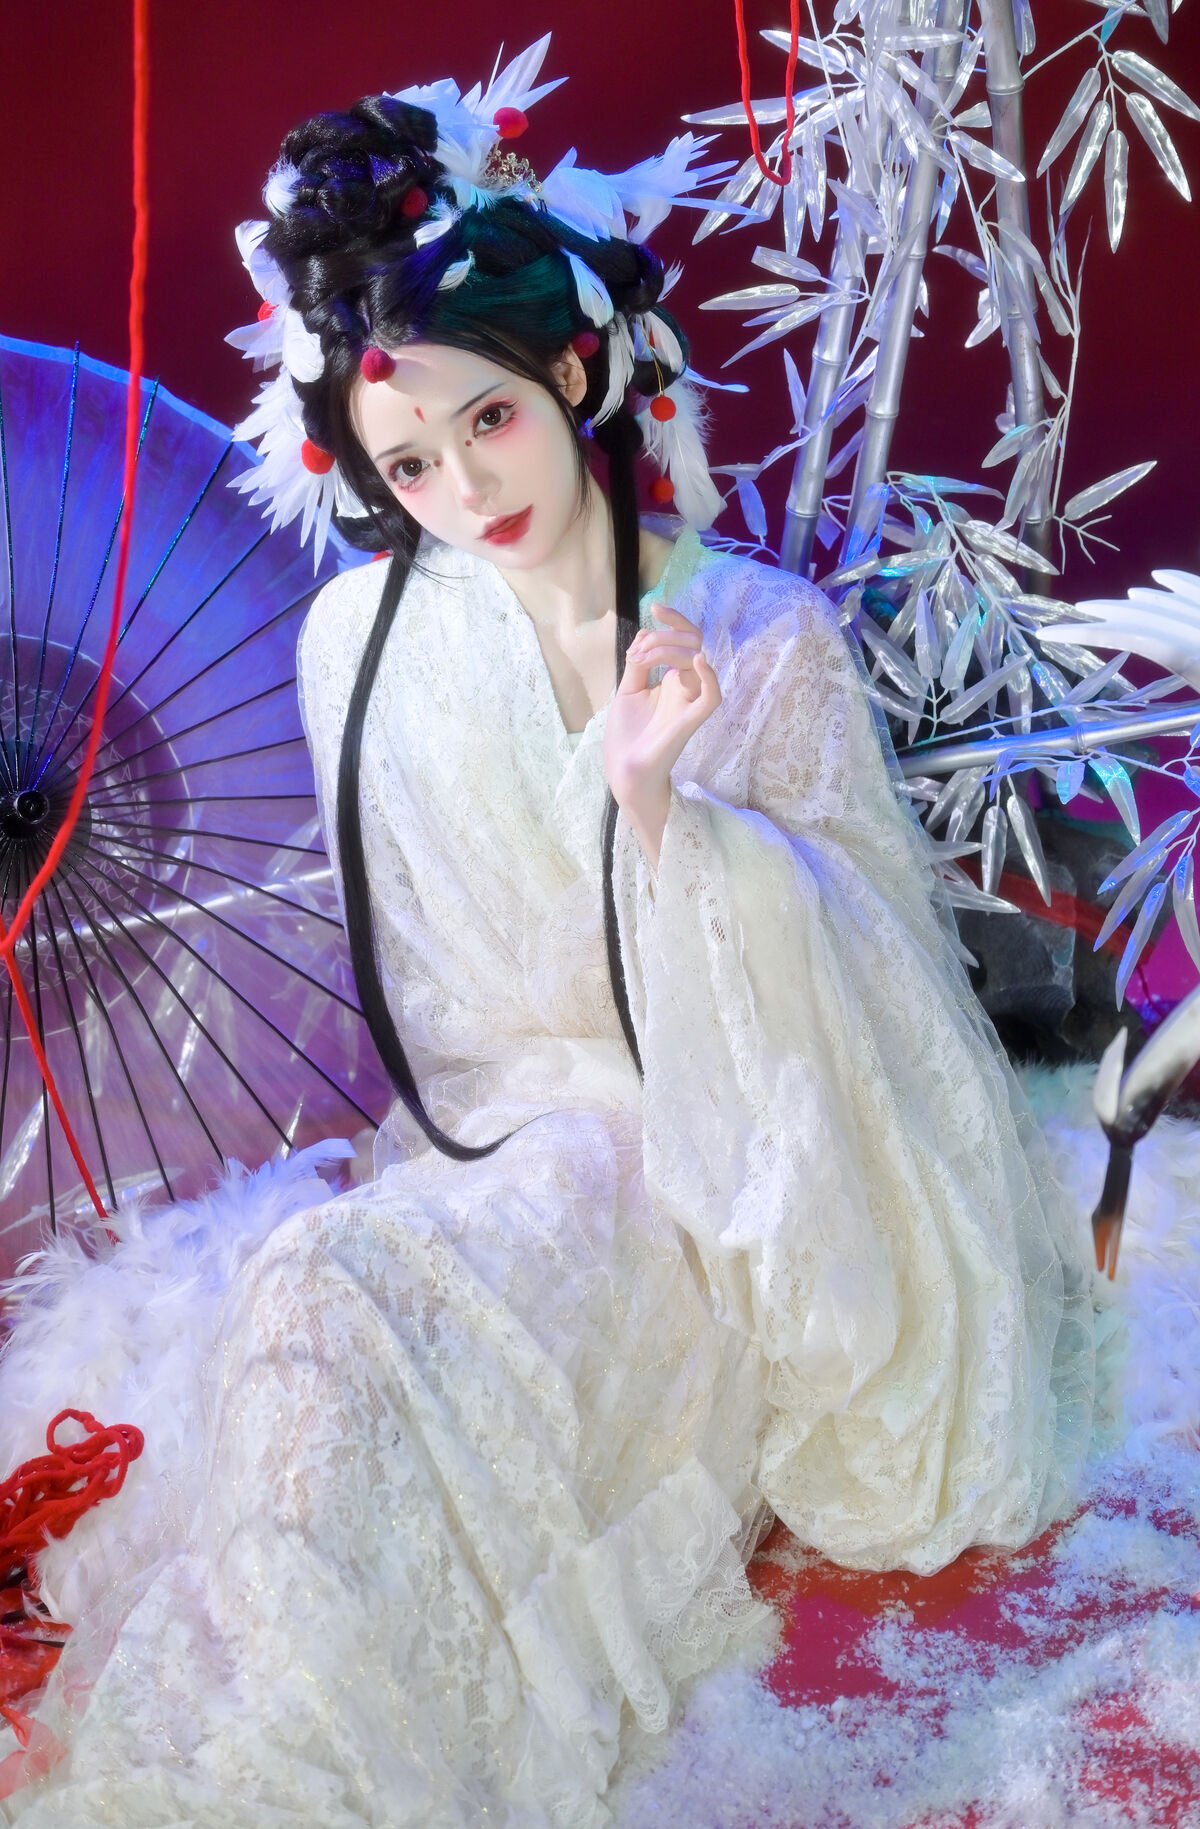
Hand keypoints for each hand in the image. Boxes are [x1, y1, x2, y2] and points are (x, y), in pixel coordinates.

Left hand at [603, 603, 720, 868]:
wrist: (624, 771)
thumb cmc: (627, 736)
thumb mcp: (628, 690)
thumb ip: (639, 662)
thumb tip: (646, 635)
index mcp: (671, 679)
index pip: (683, 640)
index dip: (673, 621)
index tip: (655, 608)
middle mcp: (684, 687)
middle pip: (693, 643)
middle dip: (669, 632)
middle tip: (644, 643)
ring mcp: (688, 703)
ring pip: (696, 661)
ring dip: (668, 650)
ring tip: (642, 660)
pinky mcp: (690, 721)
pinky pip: (712, 698)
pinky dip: (710, 678)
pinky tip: (697, 661)